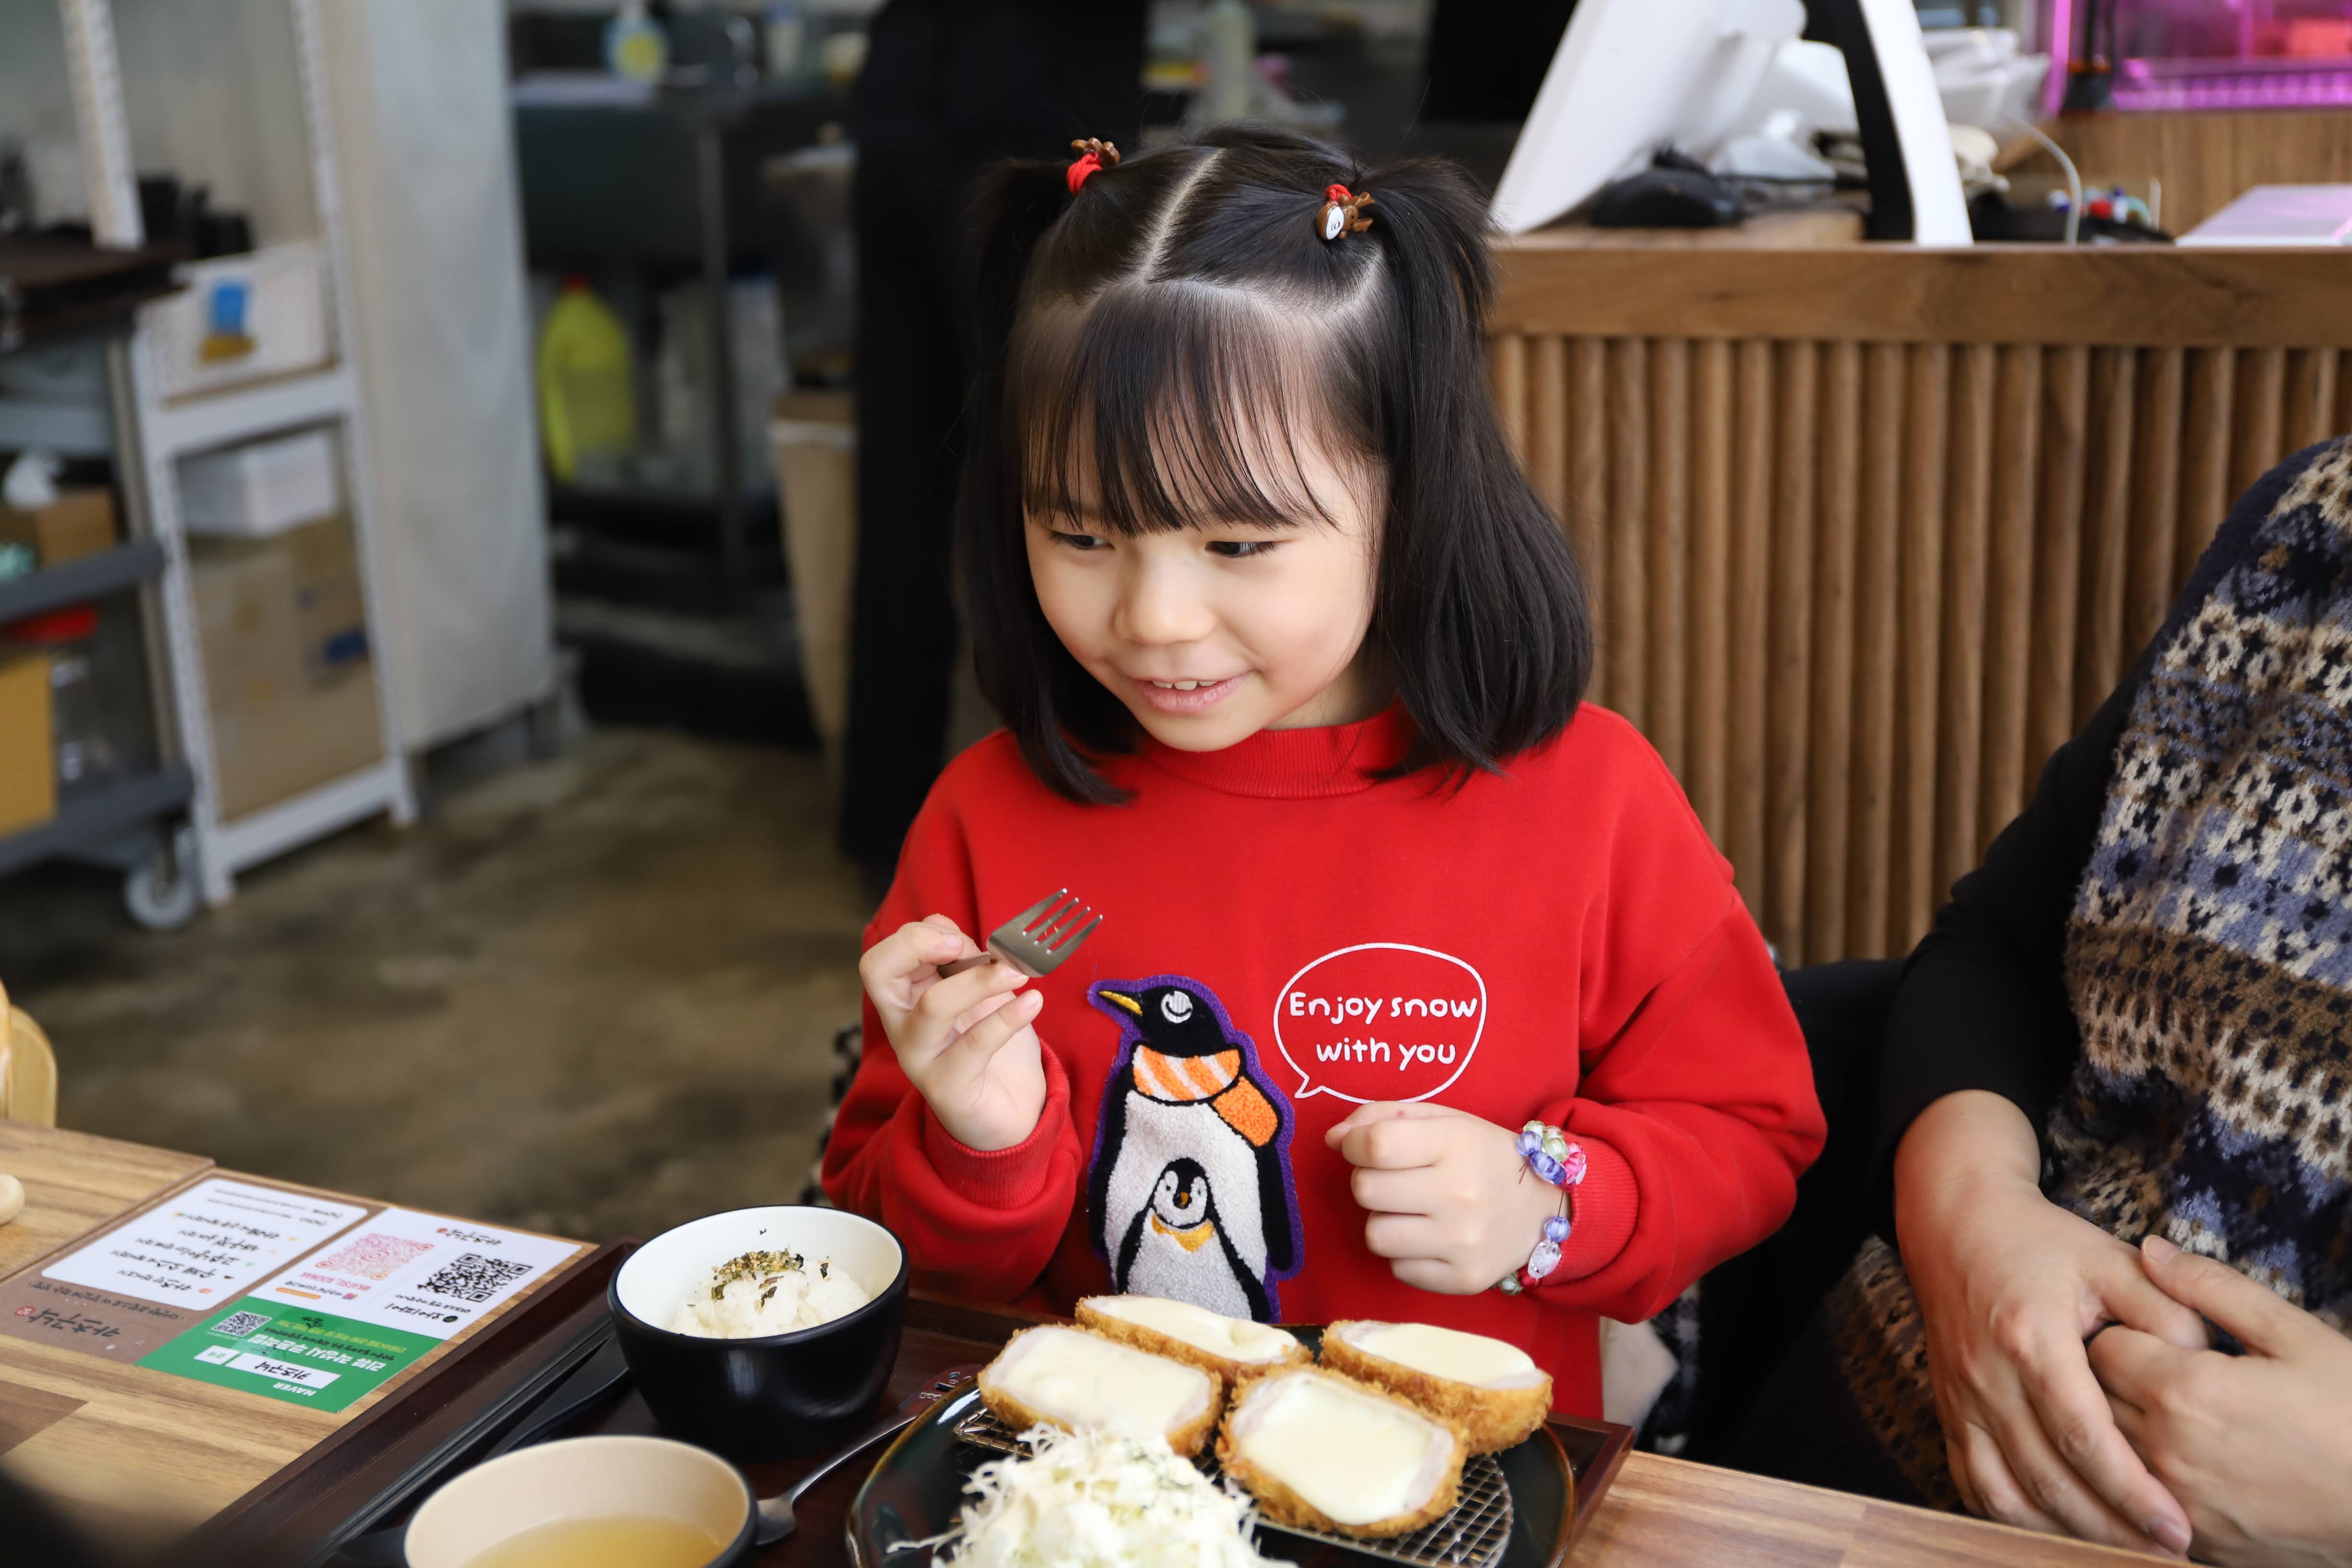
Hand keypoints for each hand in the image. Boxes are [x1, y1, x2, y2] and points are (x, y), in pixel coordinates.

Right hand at [857, 915, 1045, 1151]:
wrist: (1007, 1111)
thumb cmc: (986, 1041)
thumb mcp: (974, 991)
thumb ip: (962, 959)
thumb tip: (960, 933)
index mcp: (903, 999)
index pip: (882, 957)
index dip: (916, 935)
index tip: (960, 938)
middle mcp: (901, 1027)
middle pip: (878, 972)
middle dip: (917, 944)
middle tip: (964, 946)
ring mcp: (920, 1059)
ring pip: (932, 1006)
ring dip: (979, 980)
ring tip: (1017, 972)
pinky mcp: (948, 1088)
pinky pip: (975, 1046)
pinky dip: (1008, 1017)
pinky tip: (1033, 1001)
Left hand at [1324, 1101, 1562, 1294]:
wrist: (1542, 1209)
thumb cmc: (1481, 1157)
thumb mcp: (1442, 1119)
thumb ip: (1382, 1117)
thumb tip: (1334, 1139)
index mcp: (1457, 1144)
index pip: (1376, 1145)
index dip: (1354, 1145)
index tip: (1360, 1148)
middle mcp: (1461, 1194)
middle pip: (1366, 1190)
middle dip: (1368, 1181)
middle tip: (1394, 1180)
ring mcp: (1462, 1243)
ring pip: (1375, 1235)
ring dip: (1383, 1220)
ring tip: (1411, 1210)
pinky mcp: (1462, 1280)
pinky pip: (1398, 1268)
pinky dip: (1405, 1252)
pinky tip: (1429, 1237)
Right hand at [1896, 1092, 2205, 1555]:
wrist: (1955, 1224)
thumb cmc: (2041, 1244)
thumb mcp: (2110, 1259)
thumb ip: (2163, 1310)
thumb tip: (2203, 1369)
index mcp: (2030, 1337)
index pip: (2081, 1435)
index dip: (2130, 1490)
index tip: (2176, 1527)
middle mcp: (1987, 1375)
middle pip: (2046, 1478)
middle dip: (2109, 1528)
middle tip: (2165, 1552)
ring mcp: (1960, 1398)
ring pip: (2005, 1493)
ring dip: (2061, 1532)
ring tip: (2118, 1549)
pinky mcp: (1947, 1410)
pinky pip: (1972, 1483)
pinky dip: (2012, 1517)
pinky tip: (2055, 1529)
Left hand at [2091, 1236, 2351, 1567]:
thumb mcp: (2294, 1335)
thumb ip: (2212, 1287)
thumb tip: (2150, 1250)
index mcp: (2184, 1390)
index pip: (2102, 1346)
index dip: (2122, 1332)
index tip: (2149, 1333)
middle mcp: (2167, 1450)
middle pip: (2094, 1399)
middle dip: (2110, 1377)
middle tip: (2152, 1368)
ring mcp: (2180, 1503)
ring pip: (2110, 1452)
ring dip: (2120, 1428)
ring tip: (2167, 1412)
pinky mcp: (2200, 1542)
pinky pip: (2139, 1501)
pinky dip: (2143, 1477)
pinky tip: (2184, 1460)